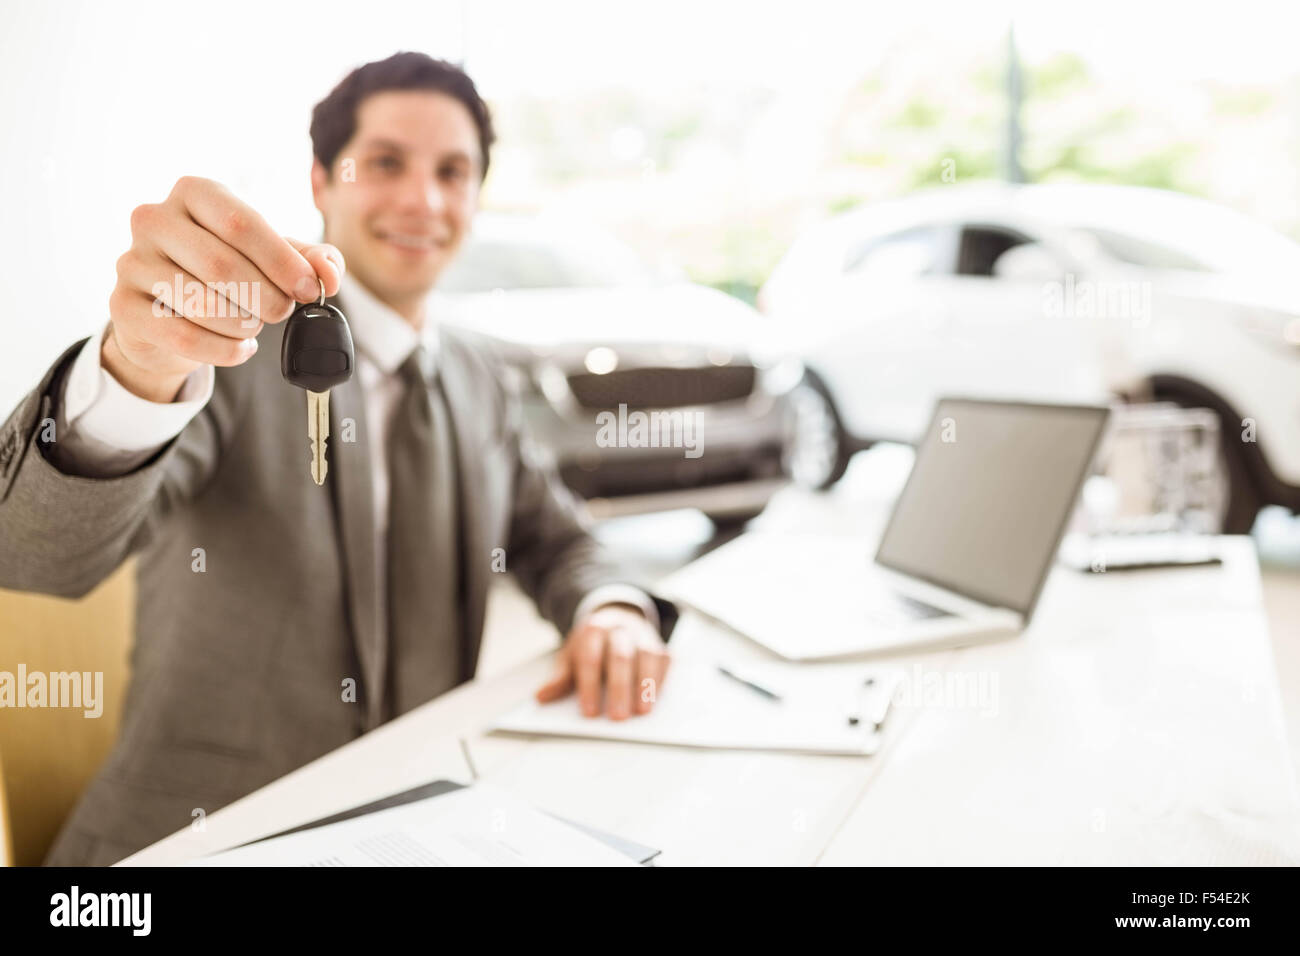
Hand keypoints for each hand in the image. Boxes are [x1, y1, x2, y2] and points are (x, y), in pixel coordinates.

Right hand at [104, 176, 344, 401]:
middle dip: (265, 297)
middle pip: (221, 265)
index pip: (241, 223)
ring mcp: (132, 261)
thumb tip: (329, 274)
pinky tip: (240, 347)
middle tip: (282, 312)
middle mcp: (153, 219)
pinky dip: (223, 349)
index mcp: (194, 193)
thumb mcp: (273, 259)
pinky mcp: (123, 306)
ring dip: (242, 323)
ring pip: (201, 303)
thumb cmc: (228, 273)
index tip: (308, 289)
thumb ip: (310, 260)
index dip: (282, 261)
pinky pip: (182, 334)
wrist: (170, 312)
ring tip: (253, 325)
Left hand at [535, 605, 669, 719]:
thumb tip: (541, 697)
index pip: (590, 658)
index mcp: (592, 630)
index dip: (589, 686)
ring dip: (646, 684)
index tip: (589, 712)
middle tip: (618, 717)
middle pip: (620, 657)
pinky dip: (661, 678)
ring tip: (642, 711)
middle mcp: (619, 629)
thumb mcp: (571, 655)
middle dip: (620, 688)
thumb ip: (560, 677)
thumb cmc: (591, 644)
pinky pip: (664, 659)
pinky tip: (656, 698)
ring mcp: (641, 635)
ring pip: (646, 656)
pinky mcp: (658, 644)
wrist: (615, 617)